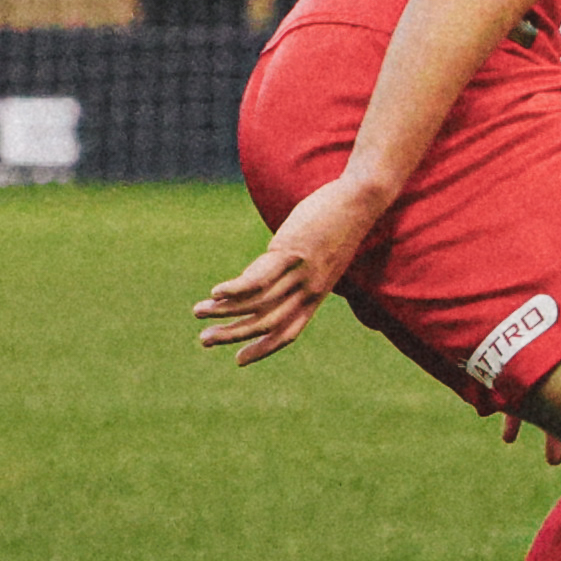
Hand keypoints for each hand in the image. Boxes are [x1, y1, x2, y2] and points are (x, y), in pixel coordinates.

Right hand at [194, 175, 390, 365]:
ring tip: (198, 312)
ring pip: (259, 303)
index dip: (262, 349)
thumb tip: (267, 273)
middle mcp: (310, 290)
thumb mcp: (322, 256)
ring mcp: (302, 272)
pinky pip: (259, 278)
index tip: (238, 361)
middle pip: (266, 322)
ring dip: (224, 311)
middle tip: (204, 341)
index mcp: (317, 295)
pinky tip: (215, 293)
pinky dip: (235, 289)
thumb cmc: (339, 224)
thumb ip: (297, 271)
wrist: (362, 200)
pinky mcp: (293, 251)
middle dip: (233, 334)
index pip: (288, 332)